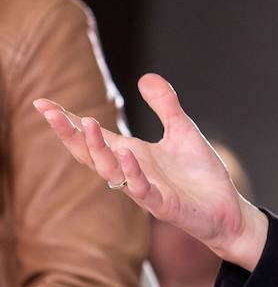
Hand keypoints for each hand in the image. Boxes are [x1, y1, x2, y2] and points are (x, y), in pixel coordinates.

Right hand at [33, 73, 267, 269]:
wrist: (226, 208)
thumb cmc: (199, 174)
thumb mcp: (182, 130)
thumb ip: (165, 105)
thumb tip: (144, 77)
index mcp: (131, 154)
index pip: (92, 137)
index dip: (68, 122)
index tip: (42, 103)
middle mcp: (130, 172)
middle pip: (90, 154)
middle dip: (70, 134)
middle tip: (50, 113)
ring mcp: (144, 190)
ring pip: (110, 171)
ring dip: (98, 148)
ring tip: (88, 123)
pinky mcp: (163, 204)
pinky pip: (142, 189)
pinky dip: (132, 173)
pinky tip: (127, 154)